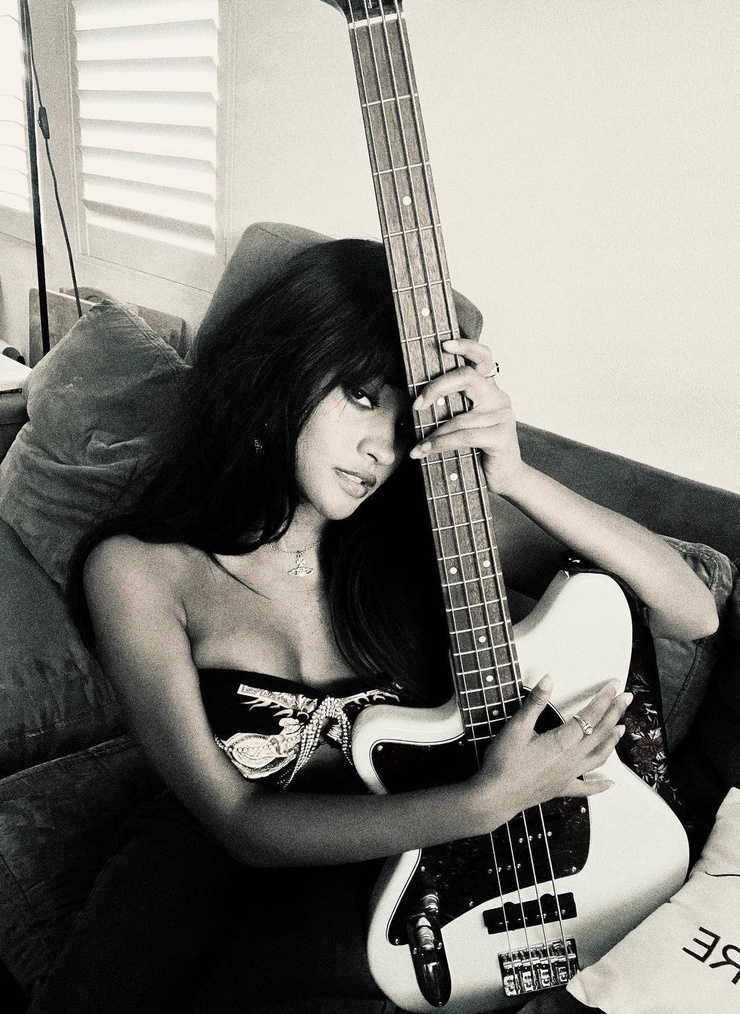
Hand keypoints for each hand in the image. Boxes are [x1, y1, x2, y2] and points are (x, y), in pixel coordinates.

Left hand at [408, 338, 524, 495]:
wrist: (506, 478)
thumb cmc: (480, 449)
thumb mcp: (464, 424)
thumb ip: (451, 408)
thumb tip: (417, 402)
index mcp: (489, 390)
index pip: (483, 358)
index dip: (466, 346)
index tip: (444, 344)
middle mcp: (498, 397)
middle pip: (467, 377)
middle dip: (436, 387)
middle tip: (417, 404)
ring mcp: (502, 416)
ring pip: (459, 417)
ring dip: (432, 433)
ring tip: (417, 445)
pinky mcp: (501, 436)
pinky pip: (463, 436)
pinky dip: (440, 444)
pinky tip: (425, 451)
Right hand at [468, 675, 631, 826]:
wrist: (496, 795)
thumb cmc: (504, 763)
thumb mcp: (517, 726)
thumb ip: (535, 702)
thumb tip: (548, 681)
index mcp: (563, 741)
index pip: (591, 715)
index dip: (604, 698)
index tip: (614, 686)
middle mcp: (571, 758)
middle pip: (601, 732)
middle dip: (615, 713)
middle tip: (625, 699)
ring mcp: (569, 774)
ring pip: (599, 756)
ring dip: (612, 741)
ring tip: (621, 729)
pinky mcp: (562, 788)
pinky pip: (586, 787)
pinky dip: (600, 785)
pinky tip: (610, 784)